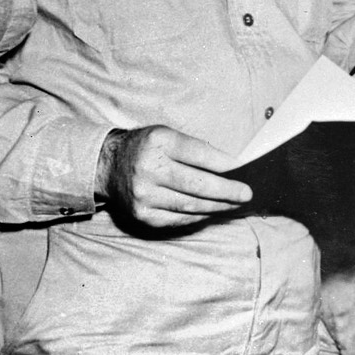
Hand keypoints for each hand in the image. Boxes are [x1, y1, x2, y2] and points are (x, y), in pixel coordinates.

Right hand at [97, 125, 251, 228]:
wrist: (108, 166)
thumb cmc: (146, 148)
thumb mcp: (167, 135)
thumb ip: (195, 149)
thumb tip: (230, 167)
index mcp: (158, 141)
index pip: (198, 154)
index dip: (223, 163)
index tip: (241, 169)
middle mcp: (149, 168)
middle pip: (197, 184)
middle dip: (226, 191)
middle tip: (246, 194)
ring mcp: (145, 195)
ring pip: (190, 205)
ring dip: (217, 206)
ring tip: (234, 204)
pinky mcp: (142, 215)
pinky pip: (178, 219)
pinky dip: (198, 216)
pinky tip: (211, 212)